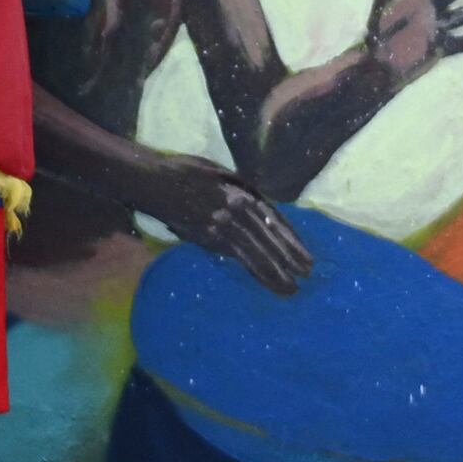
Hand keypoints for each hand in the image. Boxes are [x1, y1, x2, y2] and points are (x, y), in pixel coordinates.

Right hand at [153, 167, 314, 294]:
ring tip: (290, 288)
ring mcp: (221, 225)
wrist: (155, 181)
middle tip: (307, 276)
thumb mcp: (222, 173)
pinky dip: (252, 270)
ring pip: (255, 253)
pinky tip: (263, 281)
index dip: (292, 240)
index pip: (275, 220)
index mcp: (242, 193)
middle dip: (290, 259)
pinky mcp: (207, 238)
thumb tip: (262, 209)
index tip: (306, 256)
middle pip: (269, 239)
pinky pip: (236, 257)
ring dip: (274, 272)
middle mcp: (236, 209)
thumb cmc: (187, 172)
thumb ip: (243, 191)